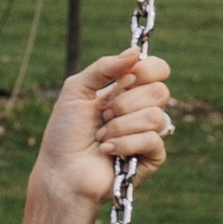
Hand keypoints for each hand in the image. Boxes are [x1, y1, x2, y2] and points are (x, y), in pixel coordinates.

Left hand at [35, 48, 172, 209]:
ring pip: (157, 116)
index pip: (158, 69)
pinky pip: (154, 140)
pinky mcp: (151, 157)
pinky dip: (126, 144)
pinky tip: (108, 151)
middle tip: (103, 116)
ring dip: (120, 127)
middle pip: (160, 91)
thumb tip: (135, 51)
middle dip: (125, 103)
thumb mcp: (77, 89)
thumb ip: (104, 67)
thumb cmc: (65, 133)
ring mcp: (148, 133)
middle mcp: (140, 109)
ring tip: (101, 137)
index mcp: (127, 89)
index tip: (125, 80)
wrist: (61, 172)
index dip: (147, 70)